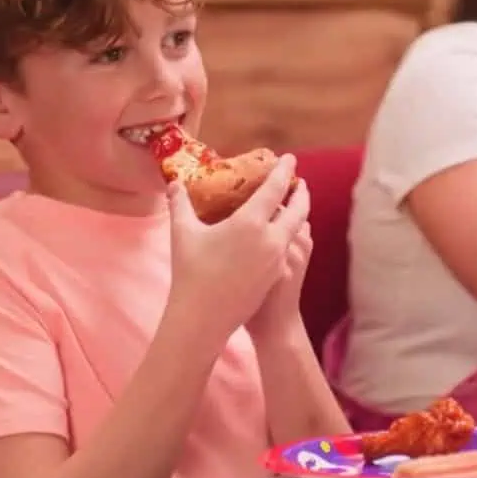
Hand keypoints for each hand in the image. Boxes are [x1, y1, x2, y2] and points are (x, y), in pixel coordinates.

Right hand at [165, 154, 308, 349]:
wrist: (204, 319)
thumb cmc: (191, 273)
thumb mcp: (183, 234)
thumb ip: (180, 204)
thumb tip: (175, 183)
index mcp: (251, 223)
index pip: (274, 189)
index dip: (283, 170)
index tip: (290, 158)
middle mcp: (271, 239)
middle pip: (298, 209)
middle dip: (301, 192)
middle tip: (299, 181)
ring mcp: (277, 259)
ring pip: (297, 229)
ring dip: (298, 213)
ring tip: (293, 205)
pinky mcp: (277, 275)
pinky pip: (290, 246)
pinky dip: (291, 233)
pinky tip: (282, 234)